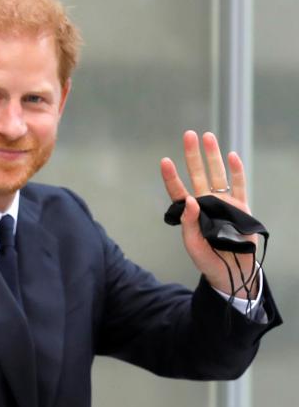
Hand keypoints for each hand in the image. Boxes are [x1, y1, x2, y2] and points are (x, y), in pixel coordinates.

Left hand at [160, 130, 257, 297]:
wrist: (231, 271)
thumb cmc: (208, 259)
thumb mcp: (193, 244)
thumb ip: (189, 223)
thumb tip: (189, 199)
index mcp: (190, 212)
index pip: (178, 191)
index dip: (171, 176)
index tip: (165, 160)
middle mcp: (205, 203)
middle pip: (197, 174)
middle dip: (193, 155)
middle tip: (189, 135)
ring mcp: (224, 203)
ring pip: (217, 175)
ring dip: (213, 156)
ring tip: (208, 137)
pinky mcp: (241, 207)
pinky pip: (238, 185)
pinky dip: (236, 171)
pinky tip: (232, 155)